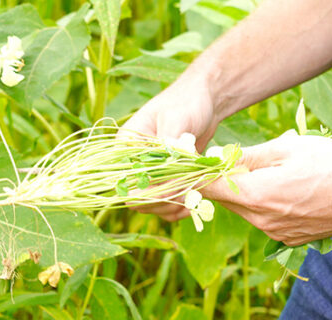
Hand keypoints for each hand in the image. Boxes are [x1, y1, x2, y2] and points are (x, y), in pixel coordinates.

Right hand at [120, 74, 219, 219]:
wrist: (205, 100)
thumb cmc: (187, 101)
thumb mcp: (176, 119)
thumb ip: (168, 146)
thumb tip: (164, 171)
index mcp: (126, 146)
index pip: (126, 180)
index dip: (147, 191)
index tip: (175, 186)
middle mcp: (133, 162)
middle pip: (137, 199)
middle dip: (163, 201)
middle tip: (190, 193)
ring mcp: (149, 173)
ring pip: (152, 206)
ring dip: (173, 207)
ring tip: (195, 198)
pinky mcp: (165, 179)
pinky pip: (167, 204)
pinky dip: (180, 208)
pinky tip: (195, 202)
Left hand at [201, 132, 331, 245]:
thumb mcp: (288, 147)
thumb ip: (249, 155)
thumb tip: (219, 157)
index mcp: (257, 195)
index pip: (209, 188)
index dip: (193, 176)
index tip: (182, 167)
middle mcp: (262, 221)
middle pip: (226, 200)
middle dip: (221, 181)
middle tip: (225, 160)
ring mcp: (276, 234)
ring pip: (245, 210)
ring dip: (246, 192)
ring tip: (268, 171)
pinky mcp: (289, 239)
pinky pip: (265, 220)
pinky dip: (265, 205)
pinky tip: (287, 189)